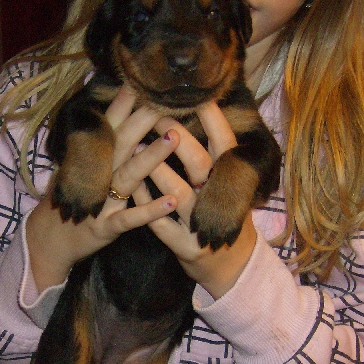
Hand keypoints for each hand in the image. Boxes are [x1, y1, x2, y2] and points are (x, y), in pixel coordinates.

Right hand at [26, 86, 179, 290]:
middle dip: (144, 120)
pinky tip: (171, 201)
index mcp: (91, 158)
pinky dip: (150, 210)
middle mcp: (96, 175)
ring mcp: (100, 201)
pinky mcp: (105, 227)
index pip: (109, 124)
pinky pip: (130, 218)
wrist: (47, 239)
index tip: (143, 80)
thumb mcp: (76, 167)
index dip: (125, 102)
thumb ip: (95, 145)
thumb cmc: (68, 199)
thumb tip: (114, 116)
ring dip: (151, 157)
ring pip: (128, 175)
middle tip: (165, 100)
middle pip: (122, 142)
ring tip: (174, 139)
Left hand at [135, 102, 256, 299]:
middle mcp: (219, 201)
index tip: (196, 96)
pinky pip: (162, 225)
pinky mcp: (186, 247)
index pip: (226, 145)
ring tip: (137, 147)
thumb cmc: (219, 214)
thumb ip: (214, 156)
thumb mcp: (225, 186)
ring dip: (158, 170)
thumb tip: (200, 110)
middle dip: (180, 140)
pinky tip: (132, 187)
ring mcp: (202, 227)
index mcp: (230, 181)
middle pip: (202, 165)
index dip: (213, 120)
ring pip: (180, 194)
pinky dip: (146, 205)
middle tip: (159, 117)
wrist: (229, 266)